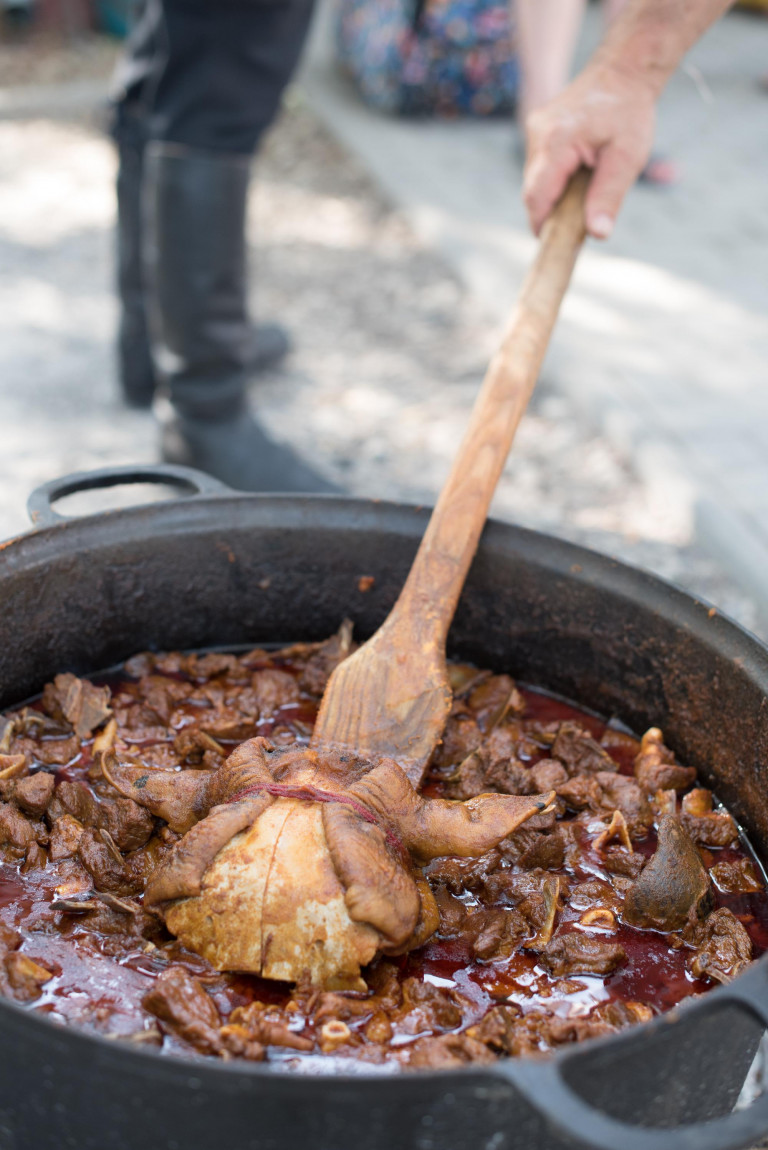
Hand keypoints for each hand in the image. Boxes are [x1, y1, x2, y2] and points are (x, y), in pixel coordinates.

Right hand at [522, 62, 656, 238]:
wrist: (624, 68)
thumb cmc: (629, 111)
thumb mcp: (627, 157)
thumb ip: (609, 197)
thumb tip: (598, 234)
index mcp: (557, 142)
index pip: (537, 197)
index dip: (542, 225)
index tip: (554, 245)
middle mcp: (538, 135)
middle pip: (533, 191)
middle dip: (550, 212)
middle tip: (574, 226)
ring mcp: (535, 130)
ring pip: (535, 180)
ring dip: (553, 195)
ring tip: (582, 194)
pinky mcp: (539, 129)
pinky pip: (540, 166)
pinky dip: (555, 180)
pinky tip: (577, 176)